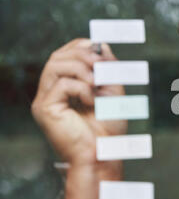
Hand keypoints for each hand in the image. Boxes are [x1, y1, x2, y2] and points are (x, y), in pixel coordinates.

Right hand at [31, 38, 126, 165]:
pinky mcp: (44, 108)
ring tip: (98, 84)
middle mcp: (50, 91)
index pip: (64, 54)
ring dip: (83, 69)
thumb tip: (100, 44)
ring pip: (55, 65)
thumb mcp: (113, 91)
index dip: (82, 46)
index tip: (102, 51)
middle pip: (57, 56)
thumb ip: (107, 68)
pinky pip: (61, 83)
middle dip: (84, 55)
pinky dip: (81, 87)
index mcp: (64, 87)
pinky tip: (91, 100)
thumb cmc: (109, 128)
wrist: (104, 154)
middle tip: (103, 66)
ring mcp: (45, 100)